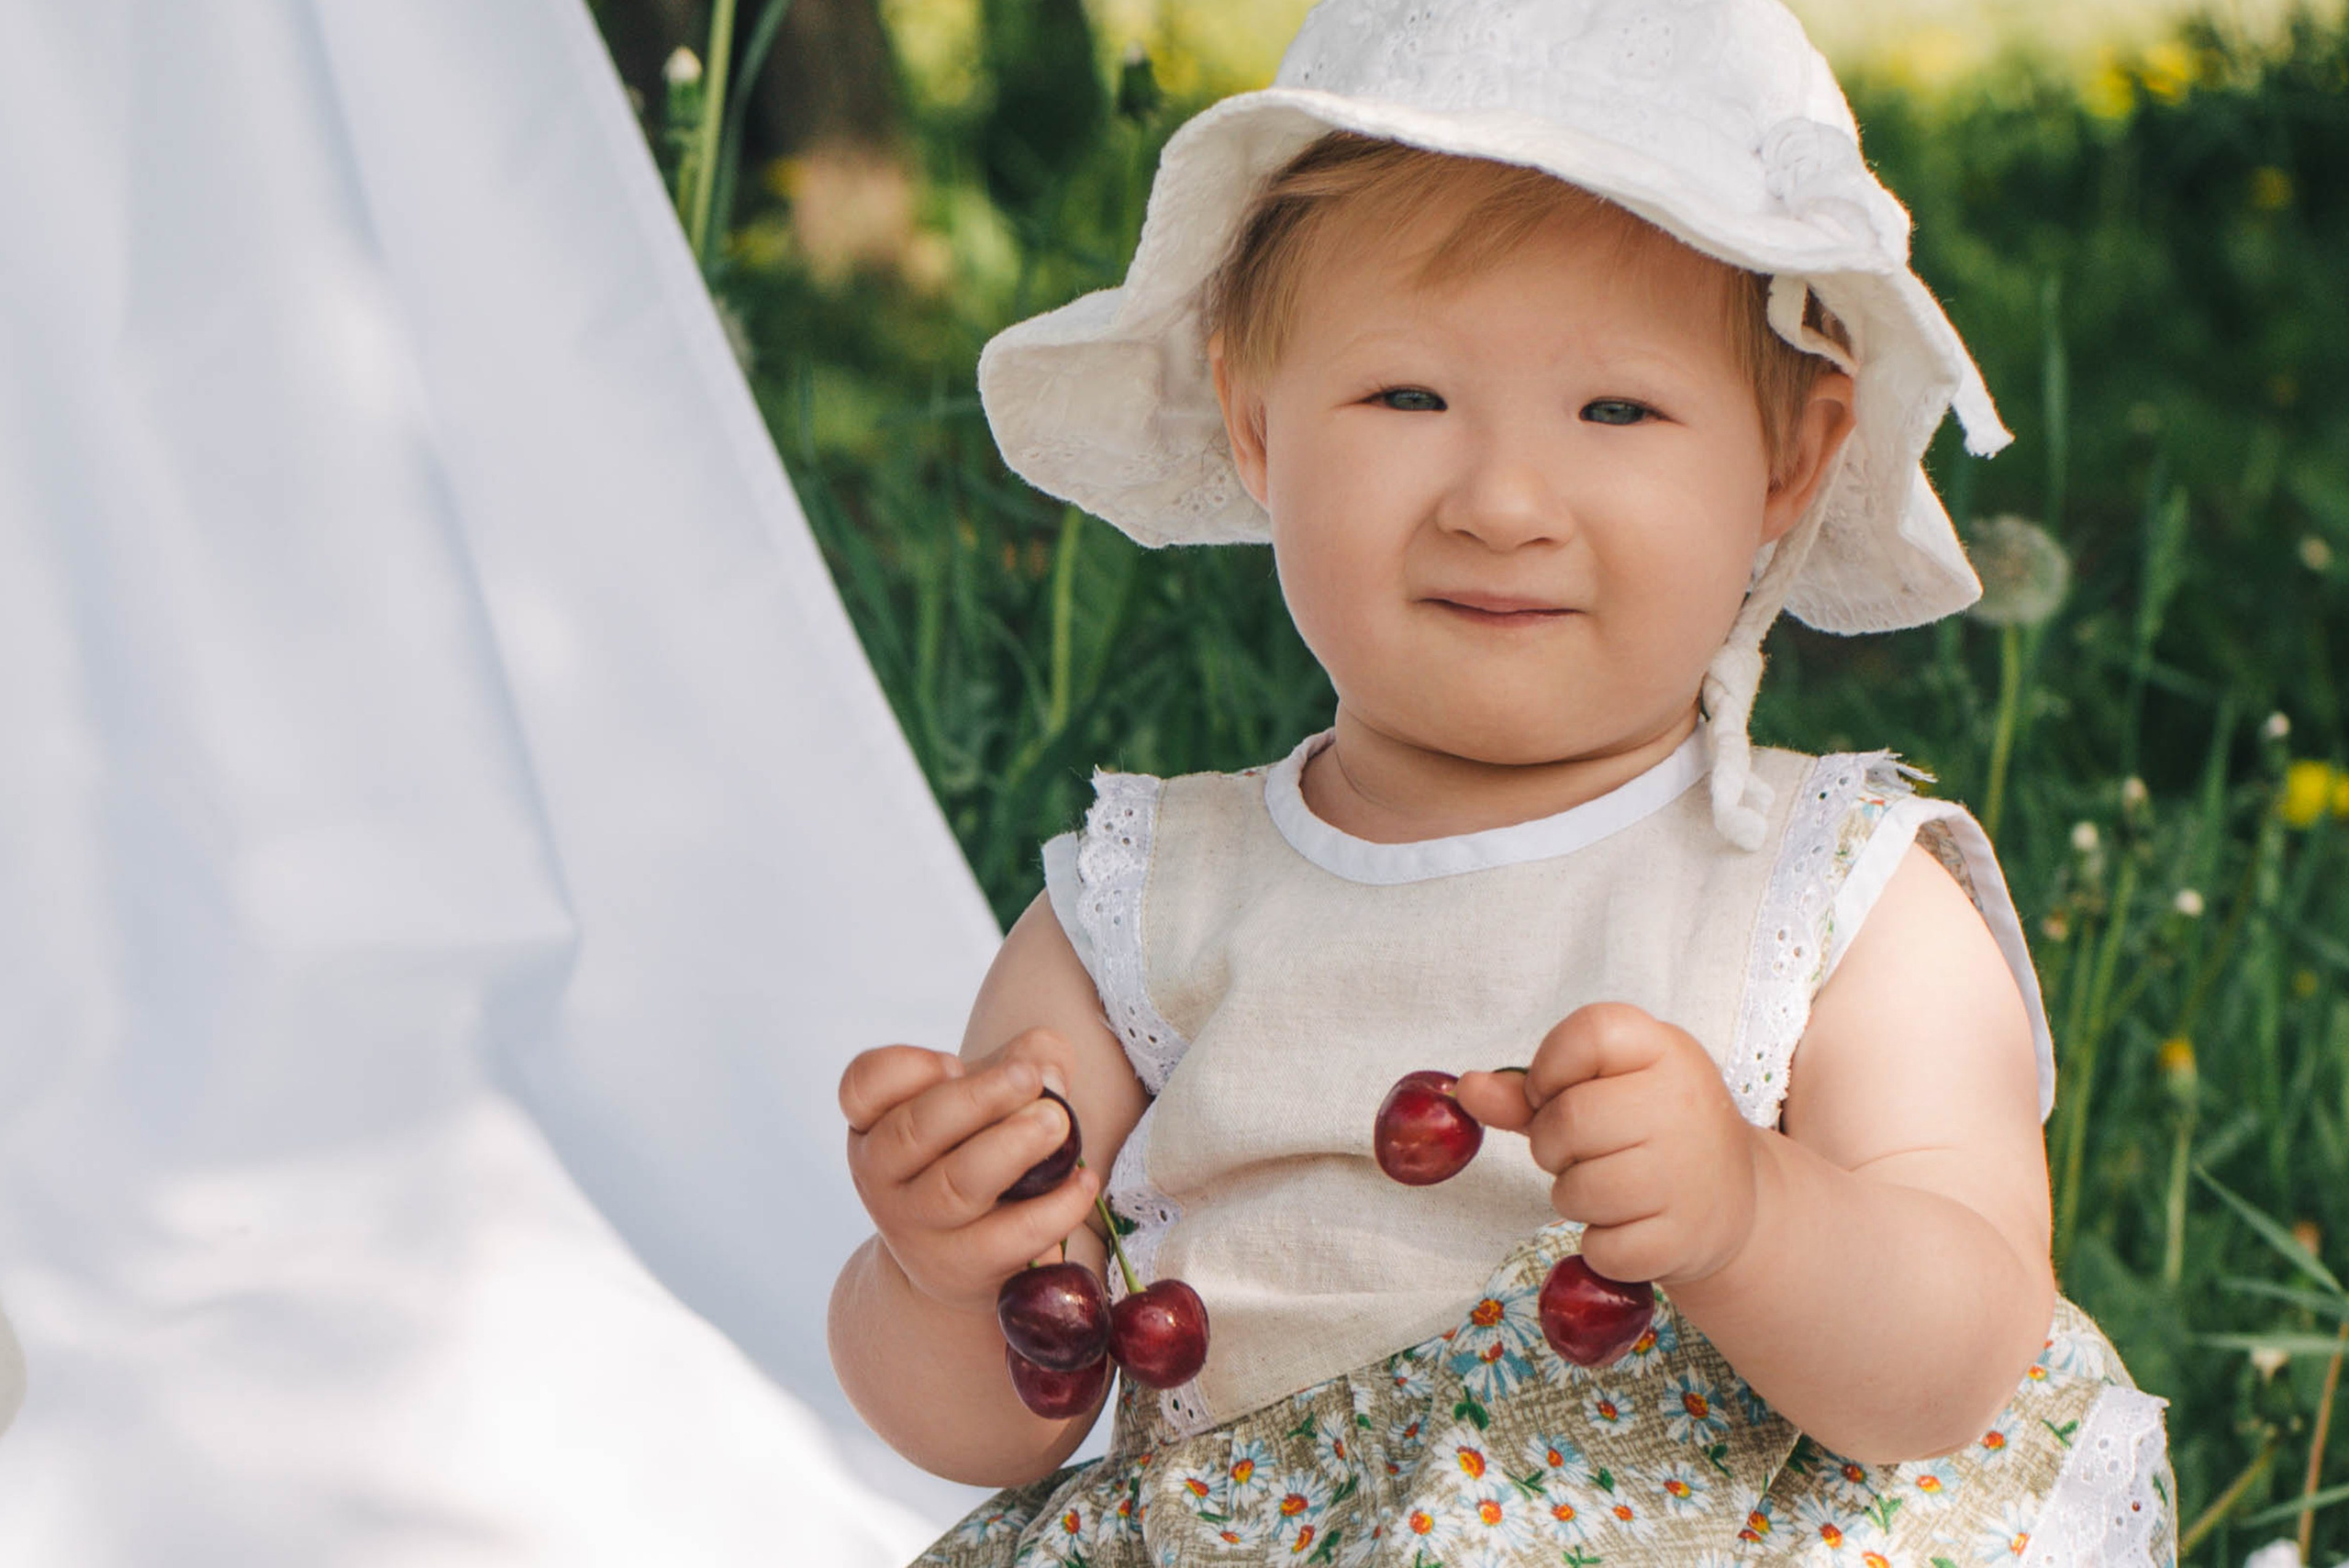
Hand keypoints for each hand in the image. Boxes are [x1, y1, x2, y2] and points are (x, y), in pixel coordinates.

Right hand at [839, 1029, 1101, 1313]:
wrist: (965, 1254)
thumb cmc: (978, 1150)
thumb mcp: (992, 1096)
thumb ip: (1024, 1060)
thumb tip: (1047, 1071)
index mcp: (877, 1119)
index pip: (862, 1086)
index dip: (905, 1068)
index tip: (953, 1062)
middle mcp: (882, 1173)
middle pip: (915, 1130)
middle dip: (979, 1099)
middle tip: (1031, 1078)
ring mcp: (916, 1227)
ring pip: (956, 1186)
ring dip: (1012, 1149)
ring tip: (1058, 1123)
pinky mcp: (961, 1268)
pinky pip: (1007, 1239)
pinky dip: (1053, 1209)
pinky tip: (1084, 1182)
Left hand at [1456, 1002, 1760, 1286]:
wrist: (1734, 1204)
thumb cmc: (1651, 1135)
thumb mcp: (1602, 1092)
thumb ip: (1528, 1091)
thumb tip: (1467, 1089)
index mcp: (1665, 1050)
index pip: (1591, 1031)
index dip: (1550, 1066)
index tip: (1553, 1091)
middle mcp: (1682, 1104)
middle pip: (1570, 1119)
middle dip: (1553, 1145)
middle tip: (1581, 1152)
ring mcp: (1687, 1174)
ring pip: (1577, 1190)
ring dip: (1573, 1196)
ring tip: (1610, 1187)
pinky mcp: (1683, 1237)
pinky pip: (1600, 1247)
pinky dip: (1601, 1246)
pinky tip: (1632, 1226)